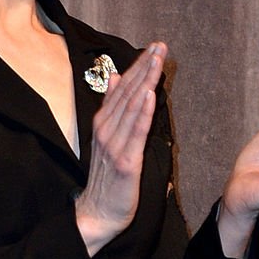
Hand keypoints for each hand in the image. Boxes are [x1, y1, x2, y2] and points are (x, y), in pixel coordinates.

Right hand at [75, 42, 165, 255]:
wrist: (97, 213)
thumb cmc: (107, 177)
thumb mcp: (109, 137)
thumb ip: (114, 107)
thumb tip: (118, 76)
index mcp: (103, 123)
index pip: (123, 88)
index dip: (139, 66)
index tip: (153, 47)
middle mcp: (106, 130)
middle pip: (129, 93)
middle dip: (145, 67)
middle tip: (160, 45)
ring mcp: (114, 145)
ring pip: (133, 108)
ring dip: (146, 82)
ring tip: (158, 61)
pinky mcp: (124, 162)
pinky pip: (136, 134)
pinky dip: (143, 113)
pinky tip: (151, 95)